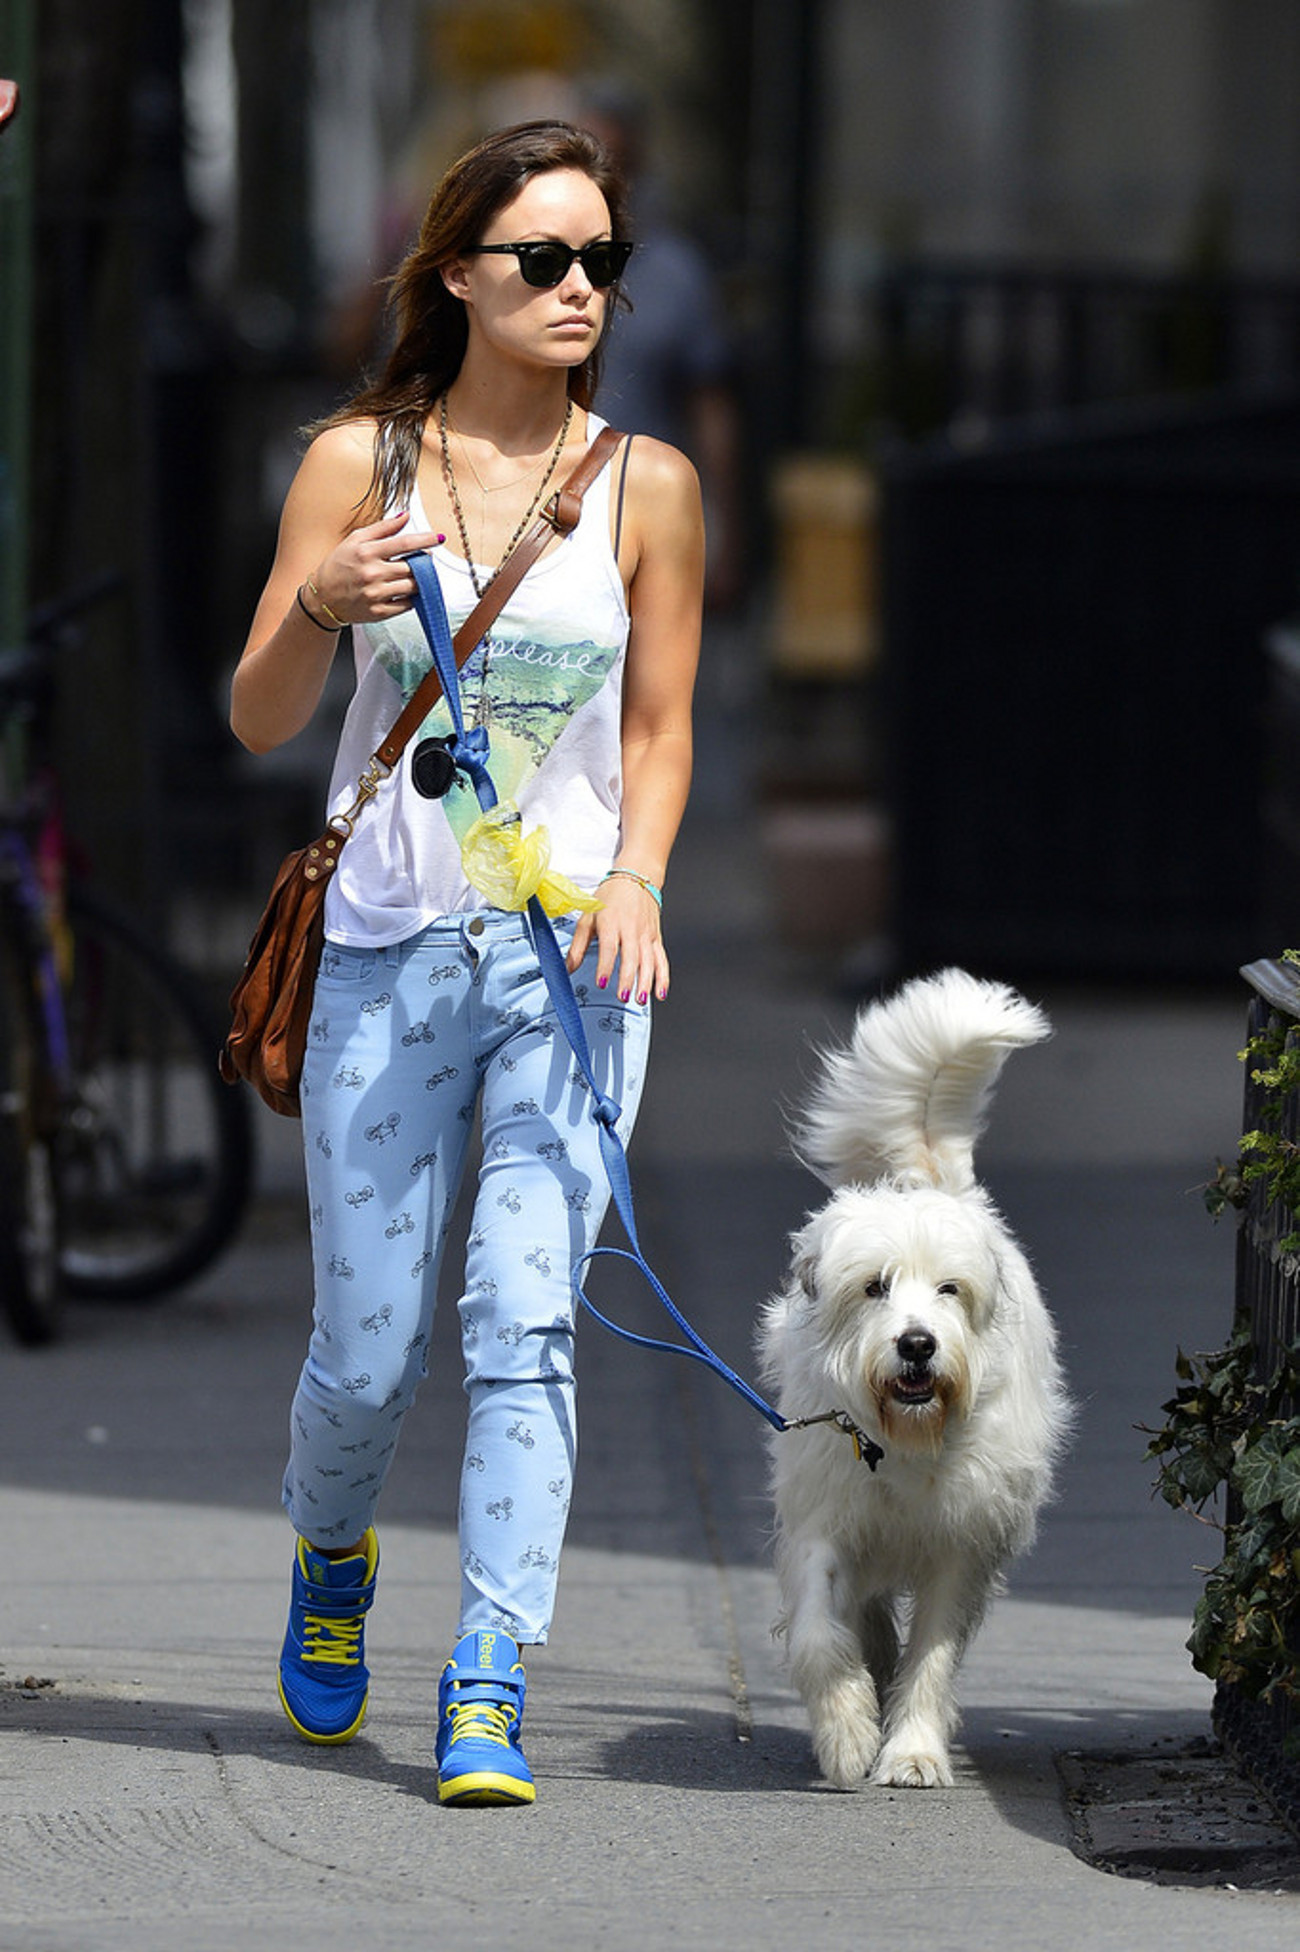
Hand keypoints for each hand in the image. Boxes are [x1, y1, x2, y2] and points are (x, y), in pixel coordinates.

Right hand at [309, 513, 442, 625]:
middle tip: (421, 560)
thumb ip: (382, 528)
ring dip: (419, 581)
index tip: (440, 538)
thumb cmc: (339, 565)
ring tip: (413, 575)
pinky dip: (411, 597)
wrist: (322, 597)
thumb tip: (406, 515)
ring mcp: (376, 595)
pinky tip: (404, 591)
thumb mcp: (355, 540)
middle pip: (412, 567)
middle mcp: (372, 574)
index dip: (425, 540)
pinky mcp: (379, 613)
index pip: (404, 543)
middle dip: (422, 563)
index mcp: (367, 552)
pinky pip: (407, 605)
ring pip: (413, 587)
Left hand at [568, 874, 668, 1003]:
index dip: (605, 966)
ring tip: (639, 999)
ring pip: (649, 961)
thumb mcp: (588, 916)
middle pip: (631, 956)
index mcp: (611, 922)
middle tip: (622, 996)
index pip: (609, 947)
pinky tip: (660, 992)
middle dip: (627, 978)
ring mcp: (646, 935)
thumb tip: (567, 968)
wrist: (636, 878)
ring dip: (646, 982)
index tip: (601, 982)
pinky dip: (663, 977)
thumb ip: (577, 945)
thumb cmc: (610, 897)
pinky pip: (662, 960)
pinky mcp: (656, 939)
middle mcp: (631, 929)